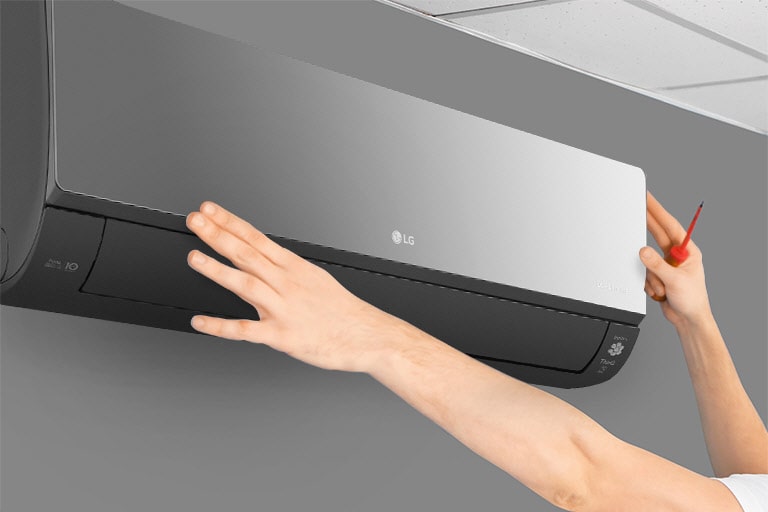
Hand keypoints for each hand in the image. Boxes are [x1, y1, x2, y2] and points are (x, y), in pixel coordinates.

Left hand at [185, 201, 404, 372]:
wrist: (366, 335)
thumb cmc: (342, 310)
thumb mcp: (315, 277)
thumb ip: (284, 269)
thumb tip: (262, 256)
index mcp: (293, 267)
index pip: (255, 237)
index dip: (229, 222)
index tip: (209, 210)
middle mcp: (286, 284)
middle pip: (247, 253)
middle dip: (217, 235)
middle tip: (195, 221)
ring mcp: (283, 309)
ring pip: (246, 285)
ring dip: (218, 270)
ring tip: (195, 258)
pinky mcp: (282, 336)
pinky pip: (246, 331)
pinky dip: (221, 327)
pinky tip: (201, 321)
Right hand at [640, 191, 711, 328]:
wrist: (688, 320)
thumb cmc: (692, 300)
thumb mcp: (674, 280)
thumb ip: (656, 265)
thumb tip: (643, 251)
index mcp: (687, 251)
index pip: (670, 225)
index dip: (658, 211)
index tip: (647, 199)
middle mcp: (676, 255)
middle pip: (656, 234)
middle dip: (646, 225)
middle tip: (635, 206)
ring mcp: (665, 265)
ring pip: (646, 259)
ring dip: (652, 276)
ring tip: (662, 287)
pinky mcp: (657, 275)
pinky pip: (644, 272)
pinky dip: (649, 283)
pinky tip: (660, 291)